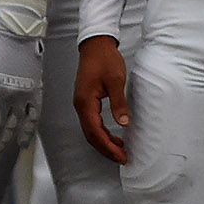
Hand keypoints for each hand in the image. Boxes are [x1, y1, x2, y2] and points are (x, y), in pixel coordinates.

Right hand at [73, 36, 129, 164]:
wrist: (95, 46)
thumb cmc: (104, 59)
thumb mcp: (116, 81)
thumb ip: (118, 103)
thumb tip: (123, 122)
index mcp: (86, 102)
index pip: (95, 132)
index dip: (108, 146)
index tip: (121, 155)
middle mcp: (80, 105)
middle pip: (90, 135)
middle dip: (106, 149)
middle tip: (121, 157)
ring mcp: (82, 103)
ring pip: (90, 130)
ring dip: (104, 142)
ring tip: (119, 149)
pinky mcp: (86, 101)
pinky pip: (92, 122)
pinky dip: (102, 132)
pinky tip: (112, 134)